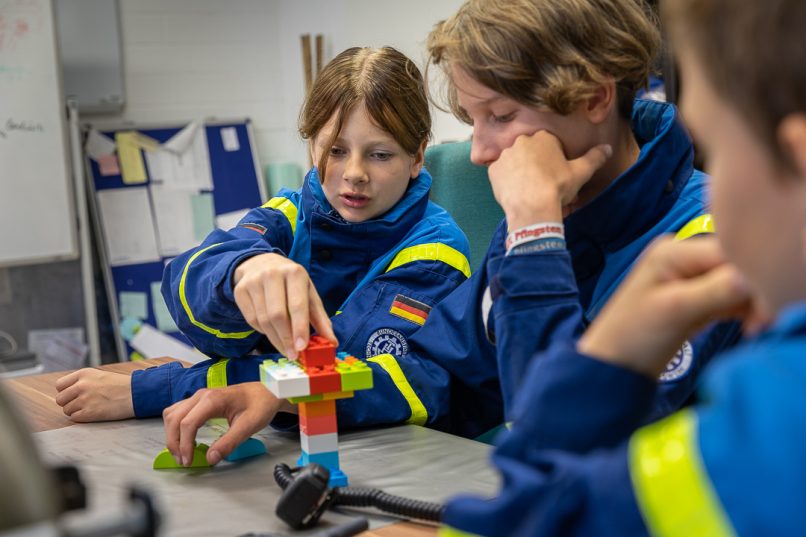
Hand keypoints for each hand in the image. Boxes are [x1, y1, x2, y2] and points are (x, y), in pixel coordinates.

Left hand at [55, 368, 133, 421]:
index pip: (59, 385)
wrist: (137, 393)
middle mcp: (81, 385)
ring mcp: (84, 399)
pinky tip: (93, 414)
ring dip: (76, 411)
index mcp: (84, 374)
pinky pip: (74, 418)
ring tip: (90, 408)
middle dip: (69, 403)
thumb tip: (68, 392)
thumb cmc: (121, 386)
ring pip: (67, 410)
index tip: (73, 395)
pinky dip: (82, 418)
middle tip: (82, 403)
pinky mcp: (89, 413)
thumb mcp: (100, 376)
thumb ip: (83, 381)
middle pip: (60, 399)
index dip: (65, 391)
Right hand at [163, 382, 292, 466]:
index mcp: (212, 399)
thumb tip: (210, 459)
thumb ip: (229, 443)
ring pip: (172, 414)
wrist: (266, 392)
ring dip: (172, 434)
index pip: (188, 423)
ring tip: (182, 453)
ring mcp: (198, 396)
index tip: (188, 461)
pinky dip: (176, 427)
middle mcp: (201, 395)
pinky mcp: (199, 401)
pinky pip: (178, 411)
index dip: (184, 445)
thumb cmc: (259, 405)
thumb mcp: (249, 426)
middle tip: (183, 461)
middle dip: (174, 442)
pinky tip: (185, 439)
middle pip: (174, 418)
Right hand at [233, 253, 336, 359]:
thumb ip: (320, 318)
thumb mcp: (309, 294)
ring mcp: (253, 282)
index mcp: (294, 273)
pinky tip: (272, 333)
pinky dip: (263, 331)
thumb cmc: (291, 283)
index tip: (302, 347)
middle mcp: (272, 274)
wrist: (261, 263)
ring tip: (285, 349)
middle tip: (293, 355)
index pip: (297, 305)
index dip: (299, 328)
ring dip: (275, 339)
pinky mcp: (240, 290)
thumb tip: (332, 342)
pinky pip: (251, 319)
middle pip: (277, 315)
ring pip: (263, 320)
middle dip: (286, 339)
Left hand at [488, 130, 611, 228]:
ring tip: (529, 190)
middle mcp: (521, 141)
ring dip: (521, 172)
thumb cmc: (558, 187)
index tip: (558, 174)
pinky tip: (516, 193)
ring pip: (515, 162)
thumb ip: (595, 157)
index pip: (550, 144)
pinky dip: (508, 181)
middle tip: (544, 184)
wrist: (532, 207)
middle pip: (531, 152)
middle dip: (537, 164)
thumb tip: (608, 148)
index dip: (555, 160)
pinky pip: (501, 174)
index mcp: (543, 137)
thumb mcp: (581, 172)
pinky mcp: (493, 171)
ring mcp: (505, 155)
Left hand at [578, 236, 753, 376]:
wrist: (614, 365)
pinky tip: (747, 327)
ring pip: (737, 282)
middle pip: (737, 265)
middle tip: (757, 324)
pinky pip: (731, 296)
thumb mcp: (676, 310)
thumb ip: (716, 290)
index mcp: (675, 251)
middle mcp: (684, 257)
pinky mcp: (697, 298)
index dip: (754, 275)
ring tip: (750, 329)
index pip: (731, 252)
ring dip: (750, 304)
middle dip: (754, 292)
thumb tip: (754, 276)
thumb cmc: (634, 335)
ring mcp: (690, 277)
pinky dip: (741, 310)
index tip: (763, 310)